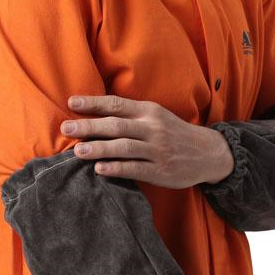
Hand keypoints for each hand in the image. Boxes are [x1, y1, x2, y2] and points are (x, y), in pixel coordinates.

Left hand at [60, 94, 234, 187]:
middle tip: (66, 128)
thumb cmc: (175, 135)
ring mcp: (157, 150)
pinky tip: (99, 169)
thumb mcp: (157, 117)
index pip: (116, 104)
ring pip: (123, 147)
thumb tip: (97, 116)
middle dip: (89, 126)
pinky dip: (116, 168)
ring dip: (99, 148)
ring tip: (78, 151)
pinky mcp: (160, 171)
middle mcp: (152, 128)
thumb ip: (132, 116)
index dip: (93, 103)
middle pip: (116, 125)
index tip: (71, 103)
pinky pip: (135, 169)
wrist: (208, 153)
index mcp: (149, 112)